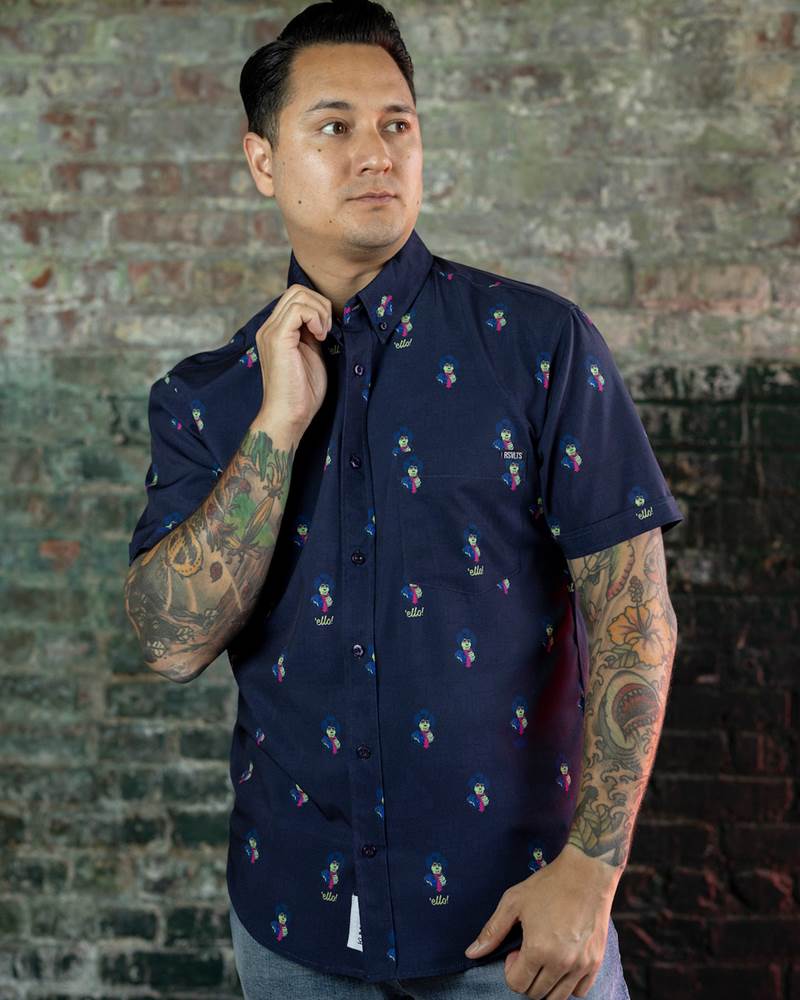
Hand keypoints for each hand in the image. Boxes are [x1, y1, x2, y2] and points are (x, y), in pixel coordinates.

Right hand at [254, 284, 331, 436]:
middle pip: (296, 290)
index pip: (295, 297)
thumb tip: (323, 317)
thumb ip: (312, 333)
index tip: (326, 331)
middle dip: (320, 304)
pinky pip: (299, 309)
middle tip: (326, 330)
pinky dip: (316, 318)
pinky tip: (319, 337)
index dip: (317, 307)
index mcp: (276, 331)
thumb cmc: (302, 392)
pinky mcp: (277, 338)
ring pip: (298, 294)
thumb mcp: (311, 354)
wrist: (289, 415)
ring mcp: (270, 331)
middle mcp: (268, 327)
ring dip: (320, 311)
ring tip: (323, 334)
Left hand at [463, 843, 621, 998]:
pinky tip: (563, 962)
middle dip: (527, 977)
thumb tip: (471, 953)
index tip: (516, 950)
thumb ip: (492, 931)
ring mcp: (581, 965)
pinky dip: (569, 984)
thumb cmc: (548, 885)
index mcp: (538, 949)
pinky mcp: (595, 962)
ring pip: (558, 998)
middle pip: (536, 993)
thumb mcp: (513, 901)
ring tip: (545, 958)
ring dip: (546, 984)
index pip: (517, 985)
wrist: (587, 873)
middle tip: (530, 952)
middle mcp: (561, 963)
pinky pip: (580, 991)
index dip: (511, 969)